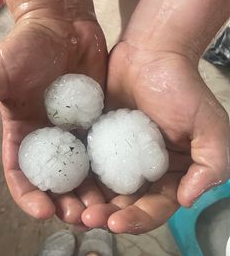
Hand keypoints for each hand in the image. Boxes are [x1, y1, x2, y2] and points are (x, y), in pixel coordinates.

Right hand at [0, 12, 107, 224]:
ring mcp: (76, 128)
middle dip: (66, 201)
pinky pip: (106, 147)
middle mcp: (50, 136)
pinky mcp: (99, 117)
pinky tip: (119, 179)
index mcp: (22, 133)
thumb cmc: (23, 47)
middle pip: (58, 179)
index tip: (45, 210)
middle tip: (81, 216)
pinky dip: (110, 166)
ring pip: (85, 170)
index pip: (22, 175)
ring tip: (102, 206)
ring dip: (91, 191)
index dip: (31, 196)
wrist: (61, 22)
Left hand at [81, 40, 229, 232]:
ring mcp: (118, 153)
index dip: (137, 218)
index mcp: (171, 171)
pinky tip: (64, 182)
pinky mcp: (99, 137)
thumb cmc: (182, 86)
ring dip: (88, 201)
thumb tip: (188, 199)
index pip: (155, 206)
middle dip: (107, 214)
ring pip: (102, 186)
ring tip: (71, 208)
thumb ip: (210, 164)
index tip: (116, 221)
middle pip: (124, 201)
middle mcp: (143, 167)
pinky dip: (77, 175)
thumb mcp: (209, 125)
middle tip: (87, 218)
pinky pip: (86, 161)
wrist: (150, 53)